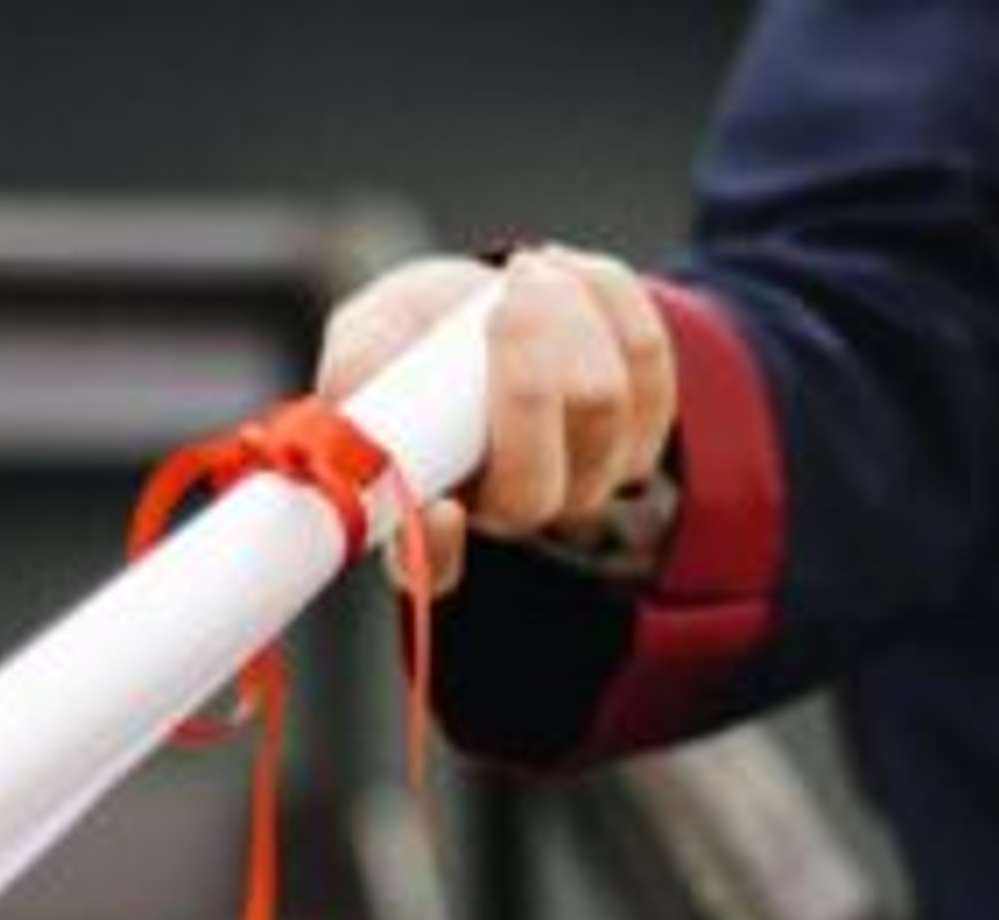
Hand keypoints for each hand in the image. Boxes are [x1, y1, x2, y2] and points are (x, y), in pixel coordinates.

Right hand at [316, 245, 677, 595]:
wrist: (487, 300)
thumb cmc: (417, 334)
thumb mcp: (370, 337)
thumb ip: (356, 369)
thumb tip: (351, 396)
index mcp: (433, 509)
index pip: (433, 570)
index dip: (440, 550)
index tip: (440, 507)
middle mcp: (515, 511)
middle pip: (535, 484)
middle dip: (525, 381)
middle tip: (503, 299)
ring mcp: (588, 478)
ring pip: (602, 405)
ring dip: (567, 317)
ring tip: (526, 271)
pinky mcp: (643, 426)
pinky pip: (647, 358)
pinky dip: (608, 297)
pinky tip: (565, 270)